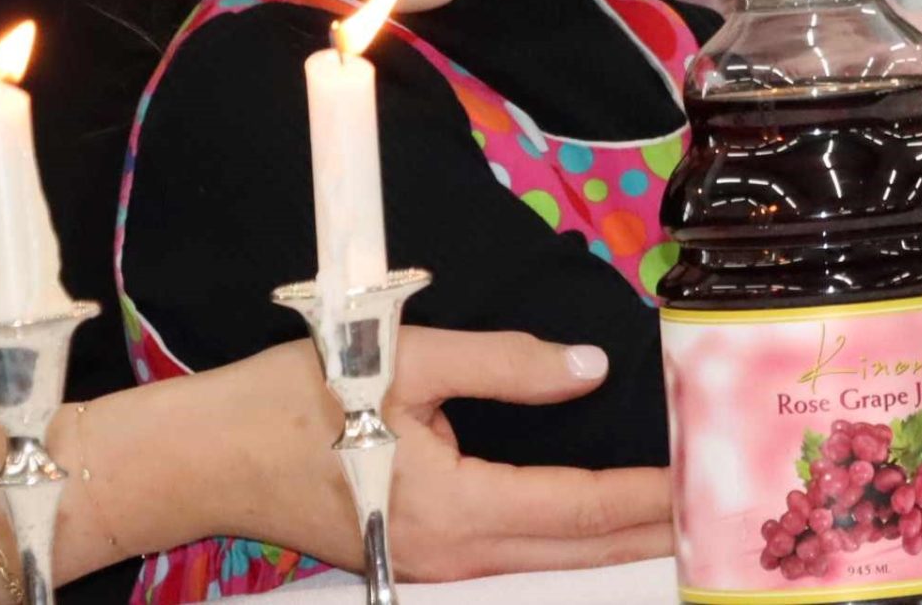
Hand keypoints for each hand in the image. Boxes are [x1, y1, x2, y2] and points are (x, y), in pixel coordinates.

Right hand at [64, 333, 670, 582]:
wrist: (204, 457)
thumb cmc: (296, 399)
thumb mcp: (406, 359)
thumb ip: (506, 365)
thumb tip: (588, 369)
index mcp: (456, 509)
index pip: (581, 506)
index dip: (650, 494)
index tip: (707, 479)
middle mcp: (453, 553)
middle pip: (575, 544)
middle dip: (648, 526)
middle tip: (716, 503)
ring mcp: (433, 562)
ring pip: (546, 554)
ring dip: (610, 534)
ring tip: (672, 506)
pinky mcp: (417, 552)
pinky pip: (512, 551)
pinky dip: (565, 532)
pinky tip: (592, 513)